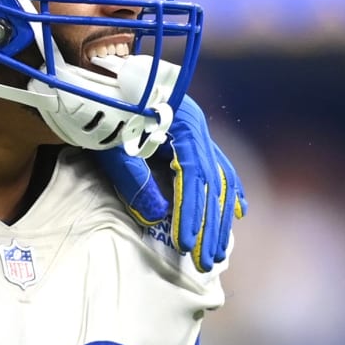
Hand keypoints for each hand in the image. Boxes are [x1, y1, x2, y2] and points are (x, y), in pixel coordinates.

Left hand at [95, 96, 245, 271]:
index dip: (191, 212)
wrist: (104, 82)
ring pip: (219, 179)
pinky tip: (240, 212)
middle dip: (209, 226)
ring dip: (219, 219)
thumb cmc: (106, 110)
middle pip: (212, 182)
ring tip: (215, 253)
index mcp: (182, 123)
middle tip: (204, 263)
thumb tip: (157, 216)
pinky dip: (230, 191)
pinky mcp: (193, 137)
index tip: (185, 244)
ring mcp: (198, 131)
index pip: (193, 176)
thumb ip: (133, 177)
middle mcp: (198, 127)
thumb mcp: (113, 144)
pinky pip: (220, 166)